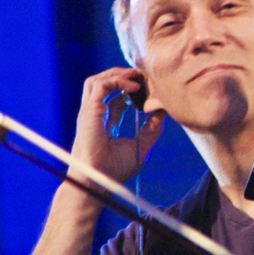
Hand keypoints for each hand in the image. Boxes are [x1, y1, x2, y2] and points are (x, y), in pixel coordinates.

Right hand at [70, 67, 165, 187]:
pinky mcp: (89, 112)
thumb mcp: (141, 145)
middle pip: (103, 83)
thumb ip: (152, 128)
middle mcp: (94, 114)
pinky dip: (117, 80)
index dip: (130, 88)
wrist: (98, 181)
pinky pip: (100, 85)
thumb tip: (163, 111)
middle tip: (144, 75)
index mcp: (104, 122)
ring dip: (118, 73)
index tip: (148, 88)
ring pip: (97, 80)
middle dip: (123, 75)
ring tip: (137, 75)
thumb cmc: (115, 169)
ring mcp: (90, 112)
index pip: (114, 97)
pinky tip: (134, 86)